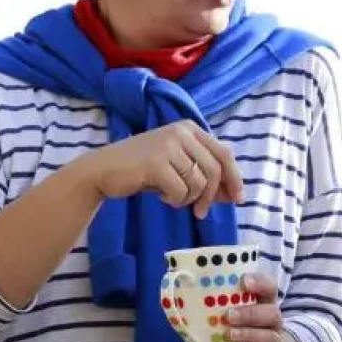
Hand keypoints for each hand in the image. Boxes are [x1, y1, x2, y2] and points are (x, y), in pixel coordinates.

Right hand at [81, 120, 243, 218]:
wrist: (103, 171)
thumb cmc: (143, 171)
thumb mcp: (178, 169)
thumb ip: (205, 176)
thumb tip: (235, 194)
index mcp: (189, 128)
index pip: (224, 153)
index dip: (234, 178)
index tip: (238, 199)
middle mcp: (181, 131)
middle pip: (215, 169)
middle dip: (212, 196)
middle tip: (201, 213)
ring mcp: (168, 145)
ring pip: (199, 183)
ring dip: (189, 199)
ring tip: (172, 197)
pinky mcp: (156, 162)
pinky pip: (181, 191)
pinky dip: (174, 200)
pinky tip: (161, 196)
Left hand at [218, 271, 303, 341]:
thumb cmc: (239, 329)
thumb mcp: (231, 314)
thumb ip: (215, 306)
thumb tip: (181, 298)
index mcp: (263, 303)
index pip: (269, 287)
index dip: (260, 282)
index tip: (244, 281)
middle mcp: (271, 323)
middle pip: (271, 313)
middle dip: (250, 313)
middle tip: (228, 315)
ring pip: (270, 338)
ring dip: (249, 335)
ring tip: (228, 335)